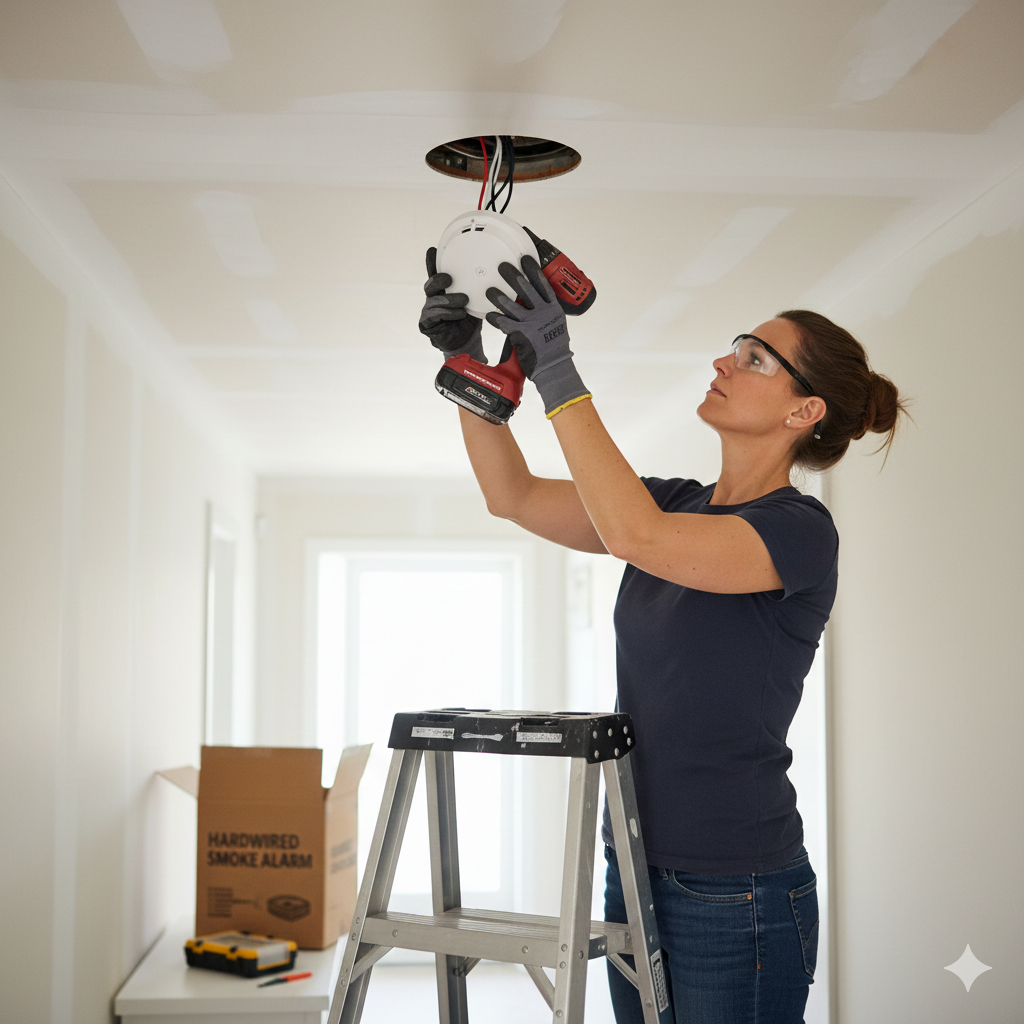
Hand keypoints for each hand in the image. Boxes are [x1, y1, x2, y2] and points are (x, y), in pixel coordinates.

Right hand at [418, 248, 485, 362]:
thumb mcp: (477, 300)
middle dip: (438, 279)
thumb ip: (480, 287)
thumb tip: (501, 271)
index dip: (432, 261)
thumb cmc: (472, 318)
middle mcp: (432, 298)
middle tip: (449, 278)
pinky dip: (448, 313)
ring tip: (465, 300)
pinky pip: (434, 316)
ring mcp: (428, 311)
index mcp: (442, 289)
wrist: (467, 342)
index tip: (433, 250)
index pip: (435, 273)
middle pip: (430, 284)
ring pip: (433, 301)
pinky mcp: (426, 325)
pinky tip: (460, 313)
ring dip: (449, 299)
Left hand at [485, 255, 590, 417]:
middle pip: (526, 289)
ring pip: (512, 305)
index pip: (542, 285)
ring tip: (489, 290)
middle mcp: (544, 313)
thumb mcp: (555, 325)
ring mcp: (533, 323)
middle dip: (513, 276)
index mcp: (553, 309)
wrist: (554, 366)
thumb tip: (532, 301)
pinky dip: (496, 319)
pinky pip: (505, 324)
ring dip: (499, 297)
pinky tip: (488, 315)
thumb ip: (544, 312)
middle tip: (502, 266)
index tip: (525, 259)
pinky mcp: (523, 335)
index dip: (533, 271)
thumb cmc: (553, 348)